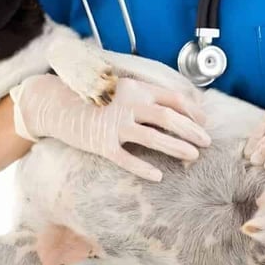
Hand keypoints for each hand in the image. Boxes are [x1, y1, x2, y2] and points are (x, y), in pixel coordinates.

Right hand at [9, 74, 211, 181]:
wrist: (58, 104)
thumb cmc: (94, 97)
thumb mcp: (122, 88)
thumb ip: (146, 95)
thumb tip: (176, 107)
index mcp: (137, 88)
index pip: (173, 98)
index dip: (192, 111)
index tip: (204, 122)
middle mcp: (128, 104)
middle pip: (169, 118)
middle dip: (192, 131)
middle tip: (206, 142)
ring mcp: (115, 124)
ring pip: (153, 138)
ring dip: (176, 147)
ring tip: (192, 156)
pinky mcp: (102, 144)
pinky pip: (127, 159)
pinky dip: (143, 168)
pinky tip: (158, 176)